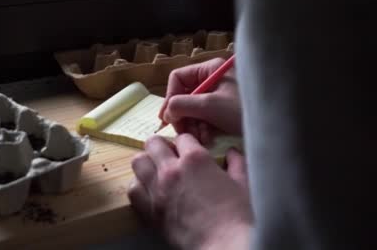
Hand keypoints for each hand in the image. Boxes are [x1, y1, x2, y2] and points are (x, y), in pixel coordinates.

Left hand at [128, 134, 251, 249]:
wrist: (224, 245)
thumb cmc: (238, 215)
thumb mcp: (243, 183)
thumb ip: (236, 163)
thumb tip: (232, 153)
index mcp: (195, 159)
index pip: (183, 137)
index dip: (189, 144)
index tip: (193, 152)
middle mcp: (171, 170)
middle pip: (153, 143)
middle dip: (162, 146)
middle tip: (172, 157)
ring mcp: (157, 191)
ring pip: (138, 162)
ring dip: (148, 163)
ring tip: (158, 171)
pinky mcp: (150, 212)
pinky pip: (133, 190)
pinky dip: (140, 186)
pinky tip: (151, 190)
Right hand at [159, 58, 241, 143]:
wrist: (275, 128)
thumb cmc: (244, 110)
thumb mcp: (210, 106)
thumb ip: (183, 105)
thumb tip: (166, 113)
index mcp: (211, 69)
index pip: (178, 78)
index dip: (170, 97)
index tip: (168, 119)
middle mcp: (214, 79)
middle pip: (185, 95)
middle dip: (183, 116)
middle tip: (183, 133)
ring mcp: (220, 96)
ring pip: (194, 109)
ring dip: (193, 126)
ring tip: (200, 138)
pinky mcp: (226, 111)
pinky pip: (206, 118)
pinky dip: (203, 129)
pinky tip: (208, 139)